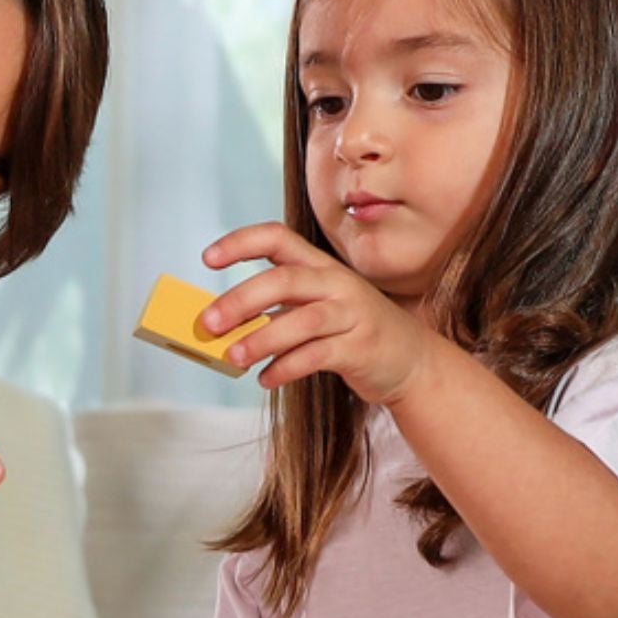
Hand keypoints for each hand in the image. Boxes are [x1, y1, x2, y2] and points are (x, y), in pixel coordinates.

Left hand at [201, 223, 436, 405]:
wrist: (410, 360)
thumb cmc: (349, 333)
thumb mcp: (315, 310)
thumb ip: (275, 312)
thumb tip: (220, 328)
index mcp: (319, 267)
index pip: (278, 238)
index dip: (241, 243)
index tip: (207, 259)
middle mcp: (336, 284)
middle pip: (284, 280)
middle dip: (241, 300)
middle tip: (208, 324)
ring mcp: (351, 315)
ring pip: (302, 320)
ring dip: (261, 339)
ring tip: (233, 357)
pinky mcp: (360, 348)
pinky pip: (316, 356)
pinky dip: (285, 368)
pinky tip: (265, 379)